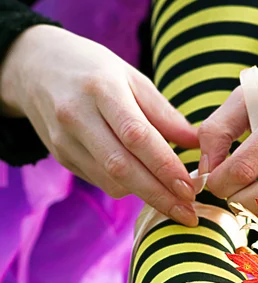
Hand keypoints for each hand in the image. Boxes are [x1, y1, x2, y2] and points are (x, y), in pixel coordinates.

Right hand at [0, 25, 198, 225]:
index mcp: (102, 88)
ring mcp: (64, 140)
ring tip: (173, 200)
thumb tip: (197, 144)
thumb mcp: (132, 78)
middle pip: (122, 167)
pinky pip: (99, 181)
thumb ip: (164, 113)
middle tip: (188, 214)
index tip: (190, 189)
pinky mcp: (61, 156)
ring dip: (145, 195)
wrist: (35, 67)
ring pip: (110, 181)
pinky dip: (126, 187)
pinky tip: (142, 182)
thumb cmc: (94, 70)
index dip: (165, 167)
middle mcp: (78, 116)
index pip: (137, 136)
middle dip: (158, 195)